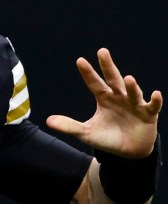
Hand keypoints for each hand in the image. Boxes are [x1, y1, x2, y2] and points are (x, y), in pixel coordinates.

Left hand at [46, 48, 161, 157]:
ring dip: (131, 86)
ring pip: (132, 92)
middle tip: (102, 51)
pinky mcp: (148, 115)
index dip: (88, 73)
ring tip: (127, 78)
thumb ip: (69, 126)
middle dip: (108, 66)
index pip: (94, 83)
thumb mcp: (86, 133)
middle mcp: (119, 97)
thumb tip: (48, 121)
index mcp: (104, 98)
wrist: (128, 152)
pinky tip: (155, 94)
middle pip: (113, 79)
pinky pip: (153, 106)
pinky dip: (155, 101)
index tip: (80, 60)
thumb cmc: (108, 137)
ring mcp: (135, 104)